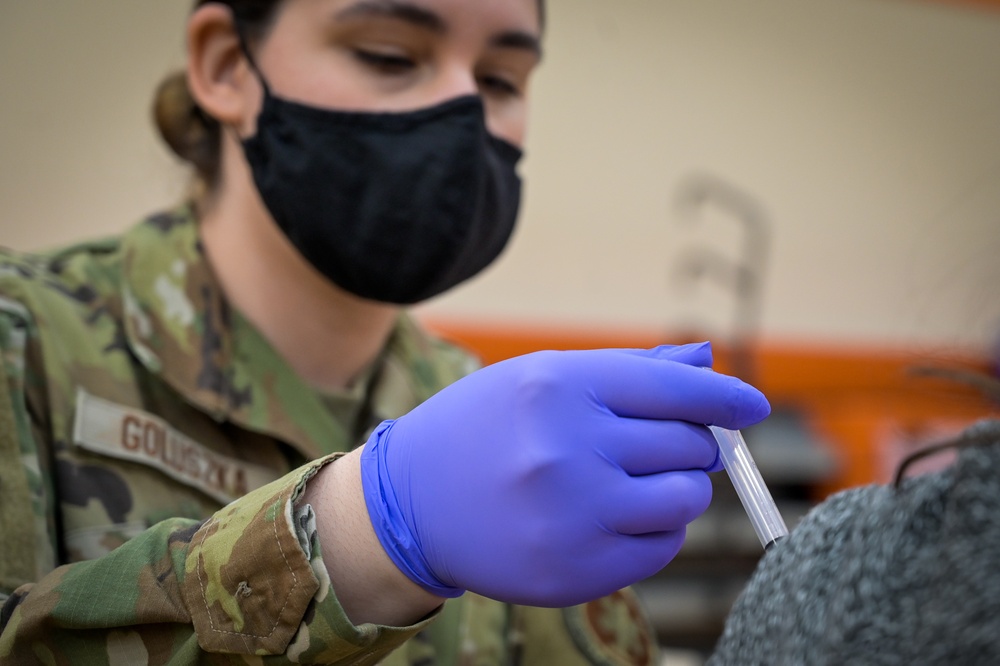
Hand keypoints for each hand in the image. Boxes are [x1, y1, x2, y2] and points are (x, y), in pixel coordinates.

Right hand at [360, 343, 769, 606]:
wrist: (410, 504)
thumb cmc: (482, 430)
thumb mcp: (540, 379)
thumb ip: (626, 371)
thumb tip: (704, 359)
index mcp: (560, 387)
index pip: (673, 387)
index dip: (724, 395)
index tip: (750, 404)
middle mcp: (568, 448)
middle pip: (687, 443)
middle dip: (689, 442)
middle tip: (659, 445)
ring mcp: (572, 514)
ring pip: (684, 498)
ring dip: (677, 488)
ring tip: (637, 483)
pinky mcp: (575, 570)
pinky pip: (661, 548)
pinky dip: (655, 531)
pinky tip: (615, 518)